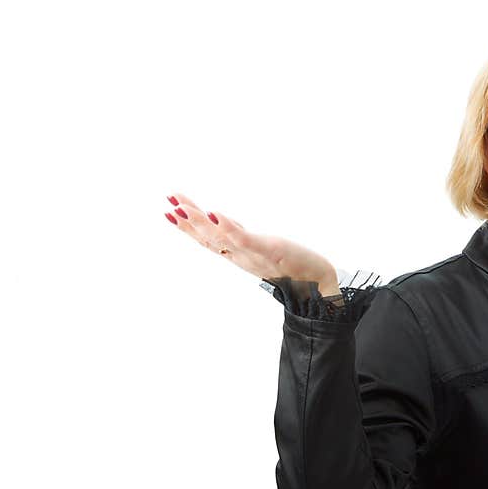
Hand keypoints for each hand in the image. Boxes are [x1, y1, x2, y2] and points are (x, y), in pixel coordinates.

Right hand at [163, 193, 339, 294]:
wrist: (317, 284)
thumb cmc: (293, 266)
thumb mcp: (261, 248)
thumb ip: (242, 237)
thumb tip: (222, 221)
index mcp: (238, 255)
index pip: (208, 239)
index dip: (187, 228)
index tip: (169, 211)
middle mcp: (241, 256)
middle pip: (209, 238)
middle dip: (188, 221)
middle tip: (169, 204)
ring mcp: (252, 254)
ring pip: (221, 238)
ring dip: (201, 223)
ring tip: (184, 208)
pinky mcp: (268, 250)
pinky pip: (244, 239)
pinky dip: (228, 227)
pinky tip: (215, 213)